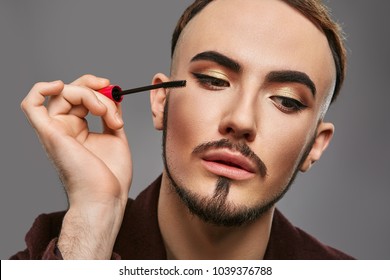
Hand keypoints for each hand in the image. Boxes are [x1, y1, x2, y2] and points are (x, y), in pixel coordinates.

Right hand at [21, 75, 131, 258]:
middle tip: (112, 94)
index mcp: (77, 129)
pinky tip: (59, 85)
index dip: (96, 88)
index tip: (115, 90)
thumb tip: (113, 96)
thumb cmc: (111, 175)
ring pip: (63, 95)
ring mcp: (55, 131)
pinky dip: (40, 90)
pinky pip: (32, 106)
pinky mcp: (50, 134)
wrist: (106, 196)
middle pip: (70, 92)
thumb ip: (111, 115)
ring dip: (90, 96)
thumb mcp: (115, 136)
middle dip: (94, 88)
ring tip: (108, 115)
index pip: (80, 97)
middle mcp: (63, 128)